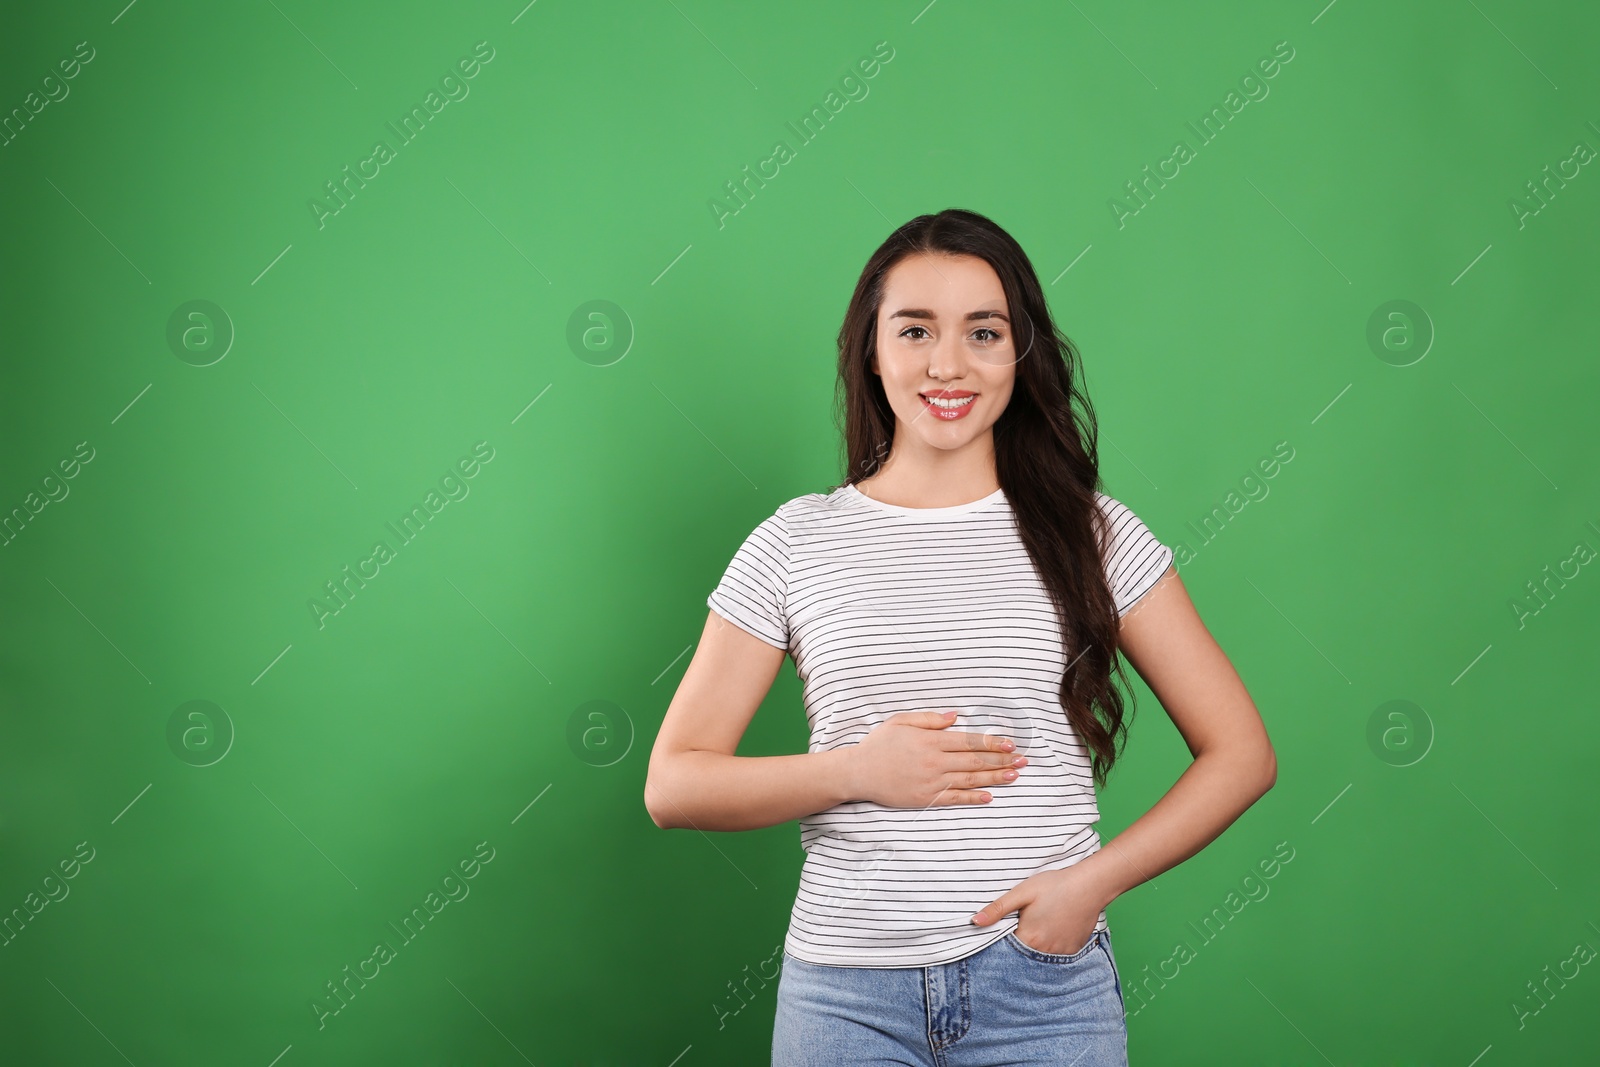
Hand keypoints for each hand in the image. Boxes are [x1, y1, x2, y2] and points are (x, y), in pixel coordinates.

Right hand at [846, 710, 1027, 808]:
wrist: (858, 772)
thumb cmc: (879, 744)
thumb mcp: (901, 721)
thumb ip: (929, 719)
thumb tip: (956, 717)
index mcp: (930, 740)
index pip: (968, 741)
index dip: (992, 742)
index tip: (1011, 743)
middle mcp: (934, 761)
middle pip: (975, 761)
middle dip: (1001, 760)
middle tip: (1023, 760)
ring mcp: (931, 781)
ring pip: (970, 780)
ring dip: (995, 778)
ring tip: (1014, 775)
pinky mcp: (926, 798)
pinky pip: (954, 798)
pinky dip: (973, 798)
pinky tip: (990, 796)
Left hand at [969, 865, 1102, 955]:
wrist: (1089, 885)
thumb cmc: (1054, 886)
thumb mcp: (1022, 892)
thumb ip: (998, 909)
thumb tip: (975, 921)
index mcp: (1029, 937)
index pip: (1007, 950)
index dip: (1002, 942)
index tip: (1003, 933)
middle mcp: (1044, 950)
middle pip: (1024, 955)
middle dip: (1018, 947)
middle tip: (1024, 927)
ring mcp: (1061, 952)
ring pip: (1041, 957)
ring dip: (1036, 948)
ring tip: (1039, 928)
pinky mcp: (1073, 949)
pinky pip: (1057, 955)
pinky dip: (1051, 947)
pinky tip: (1052, 931)